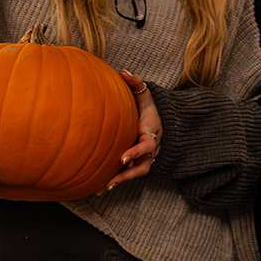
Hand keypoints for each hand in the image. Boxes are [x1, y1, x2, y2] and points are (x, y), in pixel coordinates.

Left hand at [106, 71, 161, 188]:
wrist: (161, 121)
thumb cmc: (150, 107)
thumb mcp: (146, 95)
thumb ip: (137, 84)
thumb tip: (123, 72)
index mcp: (153, 133)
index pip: (148, 145)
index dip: (137, 151)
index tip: (122, 157)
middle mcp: (152, 149)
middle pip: (143, 166)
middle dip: (127, 175)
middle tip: (111, 180)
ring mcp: (146, 158)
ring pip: (136, 173)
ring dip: (120, 181)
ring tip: (102, 188)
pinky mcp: (138, 163)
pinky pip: (129, 174)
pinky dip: (116, 181)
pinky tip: (98, 188)